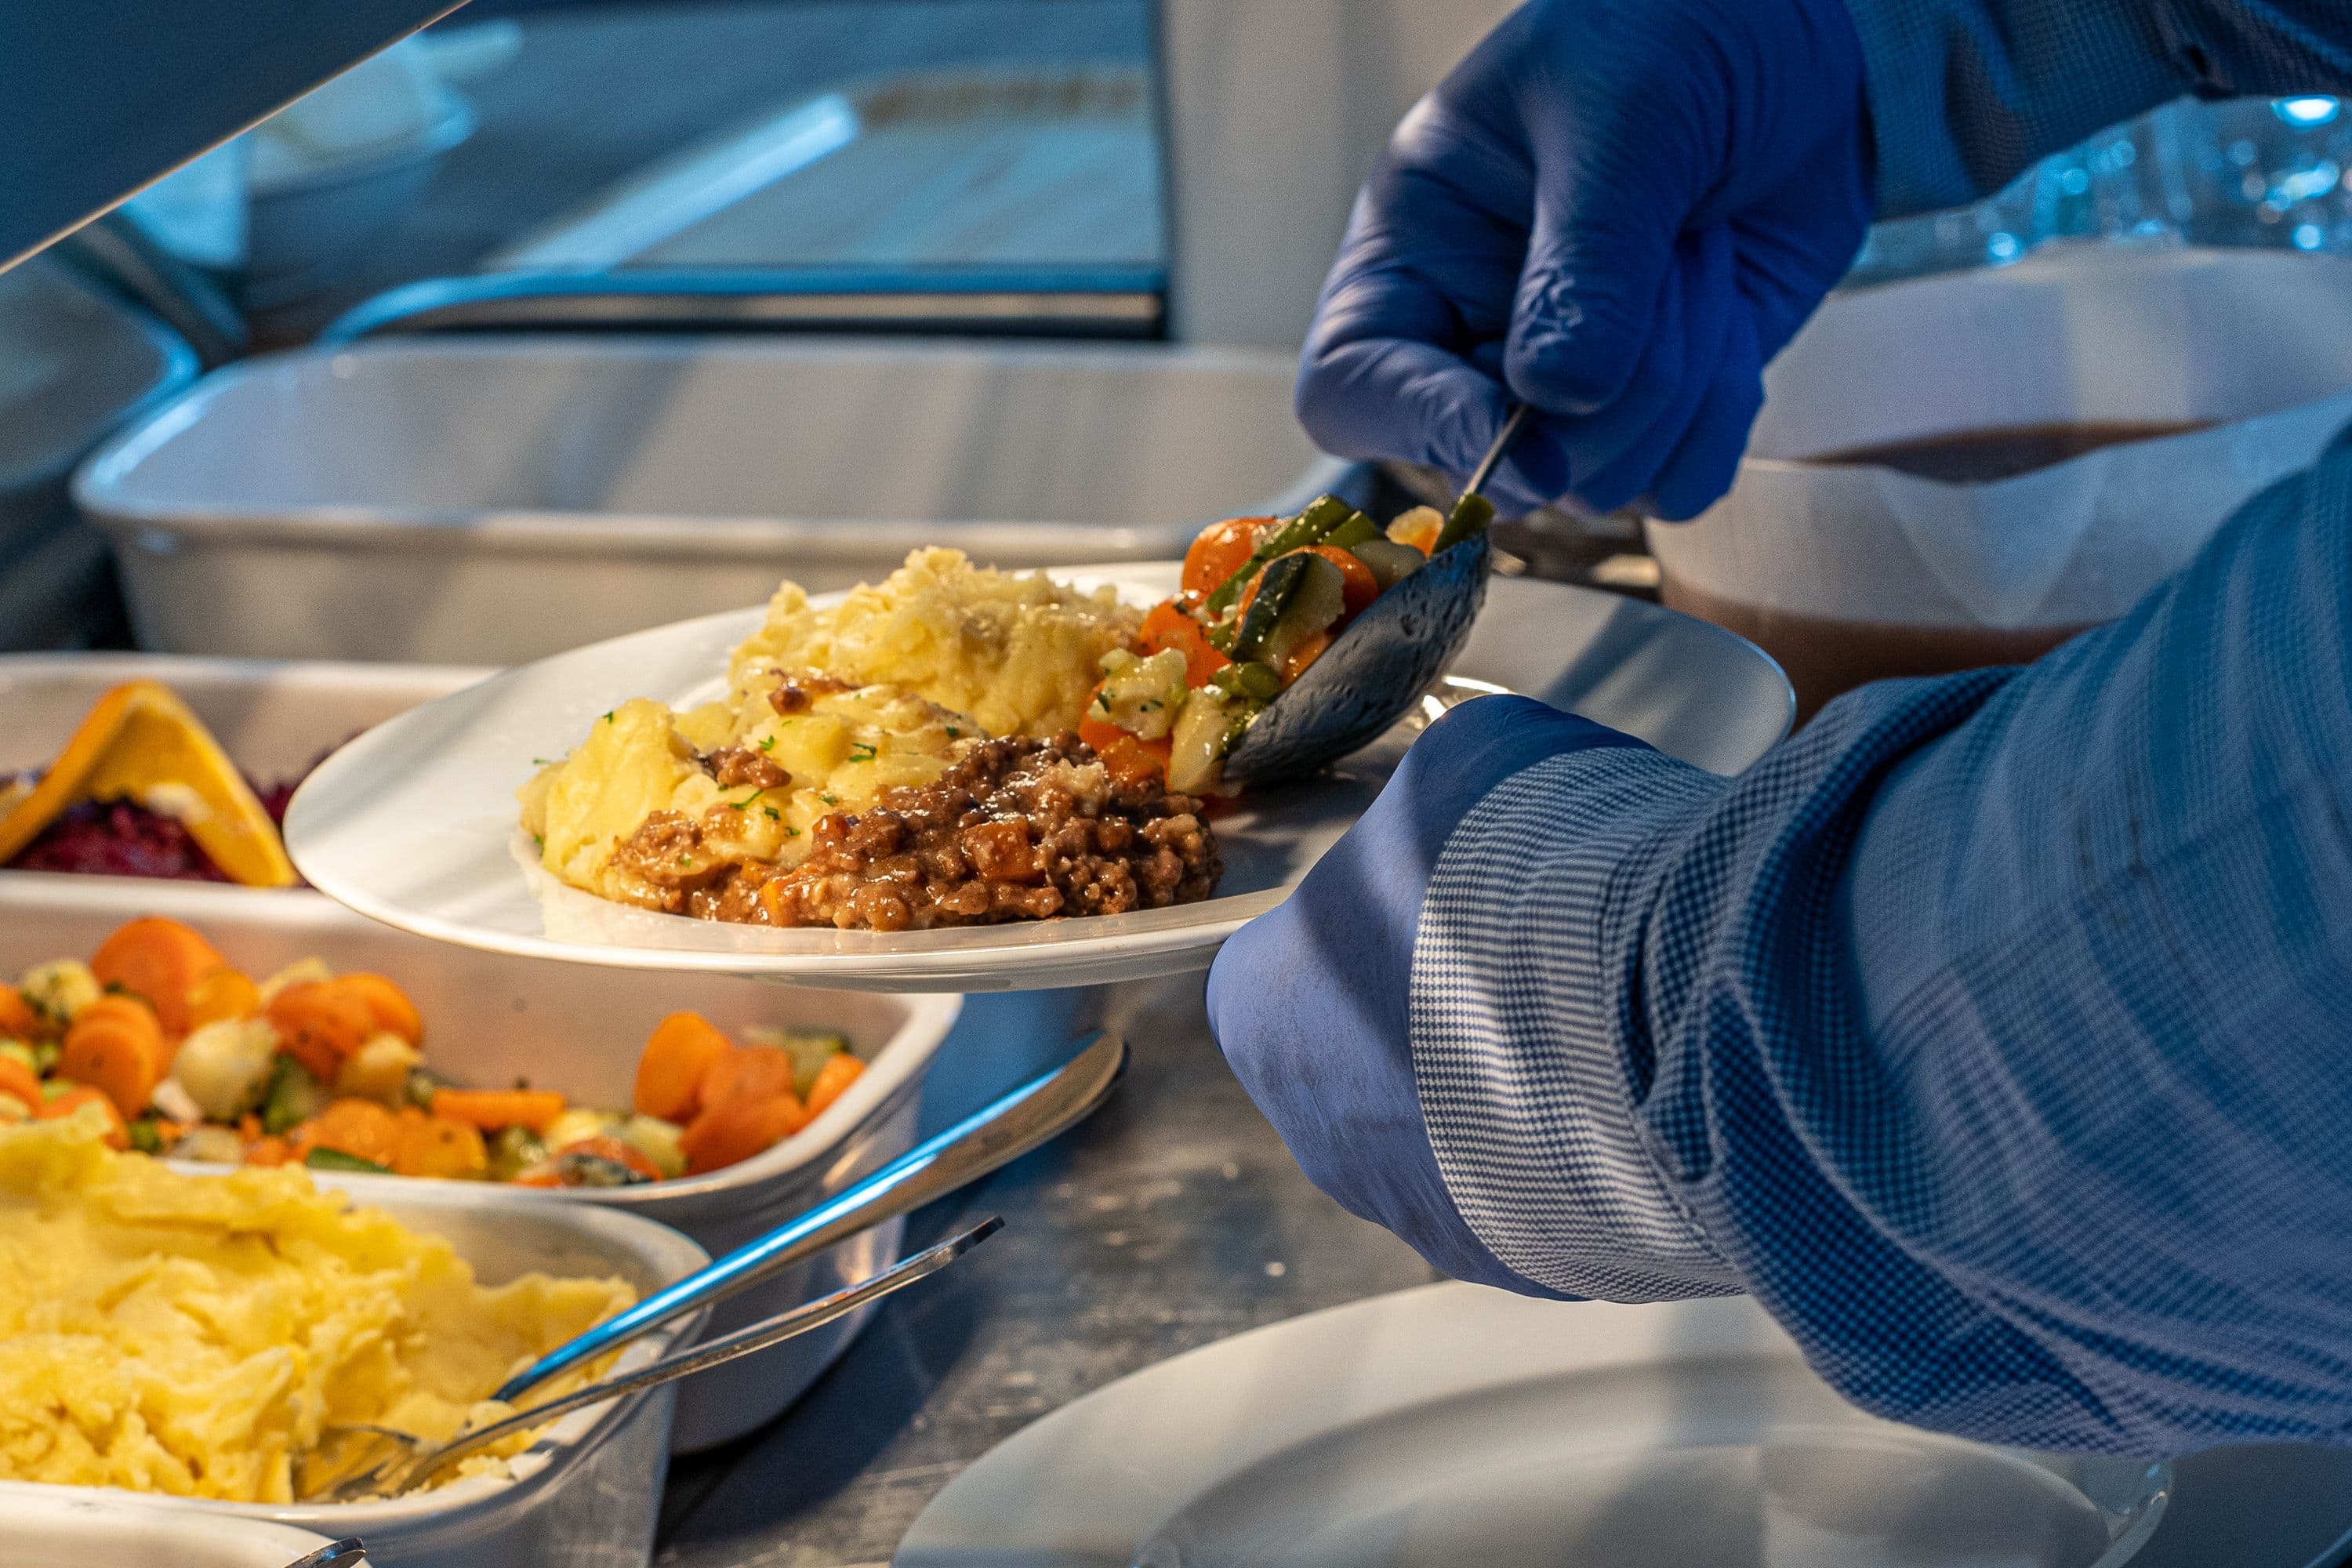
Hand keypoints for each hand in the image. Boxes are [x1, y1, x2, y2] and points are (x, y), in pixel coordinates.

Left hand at [1205, 695, 1634, 1287]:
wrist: (1664, 1010)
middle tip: (1536, 947)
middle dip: (1446, 1007)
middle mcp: (1320, 1137)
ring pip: (1469, 1135)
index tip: (1439, 894)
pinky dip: (1596, 1141)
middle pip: (1371, 1058)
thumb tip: (1459, 810)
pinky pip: (1558, 1188)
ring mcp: (1427, 1216)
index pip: (1280, 968)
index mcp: (1260, 1013)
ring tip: (1612, 1011)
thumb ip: (1432, 799)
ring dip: (1526, 1078)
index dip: (1365, 919)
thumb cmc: (1526, 870)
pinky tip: (1652, 1081)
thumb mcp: (1462, 766)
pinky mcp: (1538, 1268)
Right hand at [1296, 0, 1873, 519]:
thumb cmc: (1678, 31)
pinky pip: (1677, 483)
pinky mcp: (1657, 408)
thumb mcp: (1621, 117)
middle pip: (1496, 462)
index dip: (1426, 426)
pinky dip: (1722, 415)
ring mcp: (1568, 384)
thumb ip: (1583, 267)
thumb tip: (1558, 403)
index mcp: (1416, 248)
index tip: (1531, 417)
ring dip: (1681, 382)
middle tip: (1671, 260)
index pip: (1351, 391)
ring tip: (1697, 257)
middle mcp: (1475, 332)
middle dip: (1609, 388)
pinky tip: (1728, 316)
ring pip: (1600, 482)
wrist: (1805, 35)